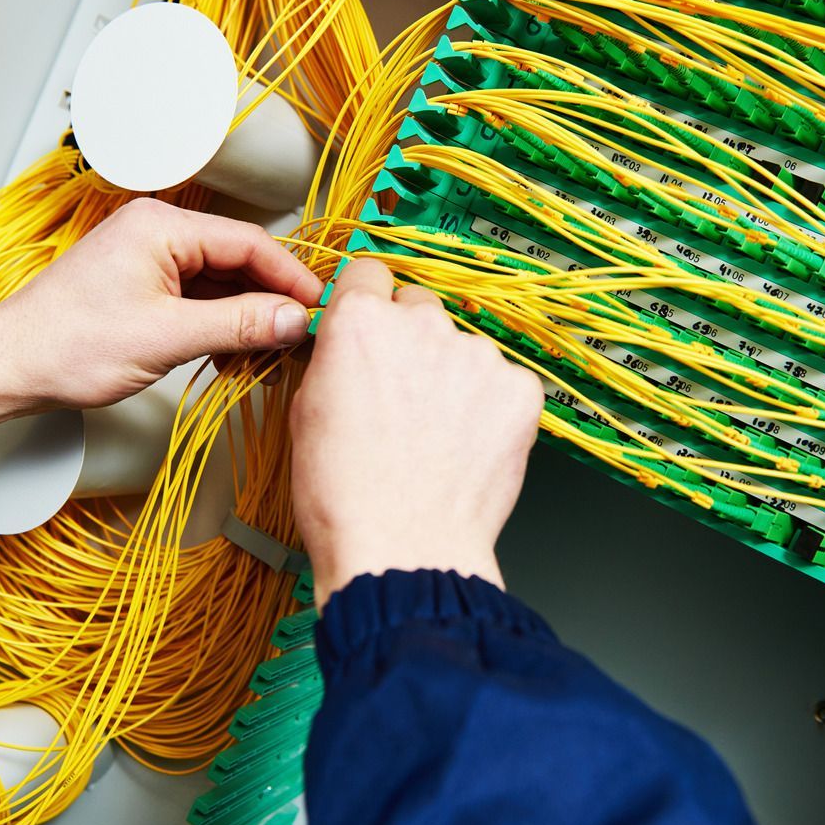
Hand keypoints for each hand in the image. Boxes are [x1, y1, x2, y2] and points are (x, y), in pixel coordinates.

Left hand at [0, 198, 322, 461]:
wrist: (10, 366)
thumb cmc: (70, 345)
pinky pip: (200, 298)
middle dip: (273, 300)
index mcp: (163, 226)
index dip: (292, 278)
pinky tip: (236, 356)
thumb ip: (239, 324)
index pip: (251, 242)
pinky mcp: (143, 285)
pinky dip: (222, 325)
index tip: (322, 309)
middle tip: (305, 336)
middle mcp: (158, 231)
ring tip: (272, 353)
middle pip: (240, 260)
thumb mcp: (168, 337)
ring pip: (223, 282)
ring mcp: (149, 258)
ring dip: (248, 317)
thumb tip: (296, 319)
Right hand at [289, 258, 543, 607]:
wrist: (403, 550)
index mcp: (361, 323)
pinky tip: (467, 448)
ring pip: (464, 349)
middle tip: (403, 399)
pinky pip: (504, 384)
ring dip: (453, 378)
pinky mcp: (520, 390)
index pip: (369, 273)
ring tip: (436, 437)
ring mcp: (478, 356)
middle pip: (420, 307)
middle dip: (412, 342)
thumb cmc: (345, 497)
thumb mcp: (304, 414)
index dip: (367, 304)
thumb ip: (333, 361)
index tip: (373, 328)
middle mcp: (422, 325)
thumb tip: (346, 349)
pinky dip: (490, 410)